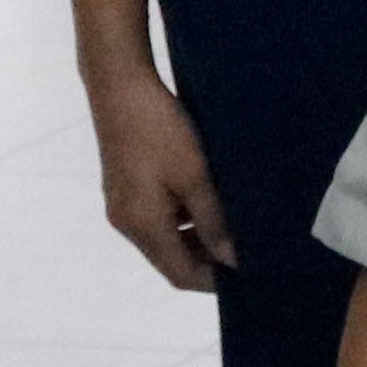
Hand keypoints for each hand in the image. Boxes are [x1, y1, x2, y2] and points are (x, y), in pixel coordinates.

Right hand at [83, 60, 237, 291]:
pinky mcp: (122, 187)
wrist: (119, 85)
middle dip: (206, 260)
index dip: (213, 281)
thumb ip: (213, 221)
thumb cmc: (159, 130)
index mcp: (143, 226)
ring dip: (195, 238)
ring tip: (232, 226)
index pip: (180, 274)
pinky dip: (180, 220)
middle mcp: (127, 224)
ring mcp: (121, 205)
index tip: (248, 275)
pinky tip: (204, 202)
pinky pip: (155, 218)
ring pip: (163, 238)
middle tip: (246, 250)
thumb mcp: (194, 175)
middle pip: (170, 259)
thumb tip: (231, 260)